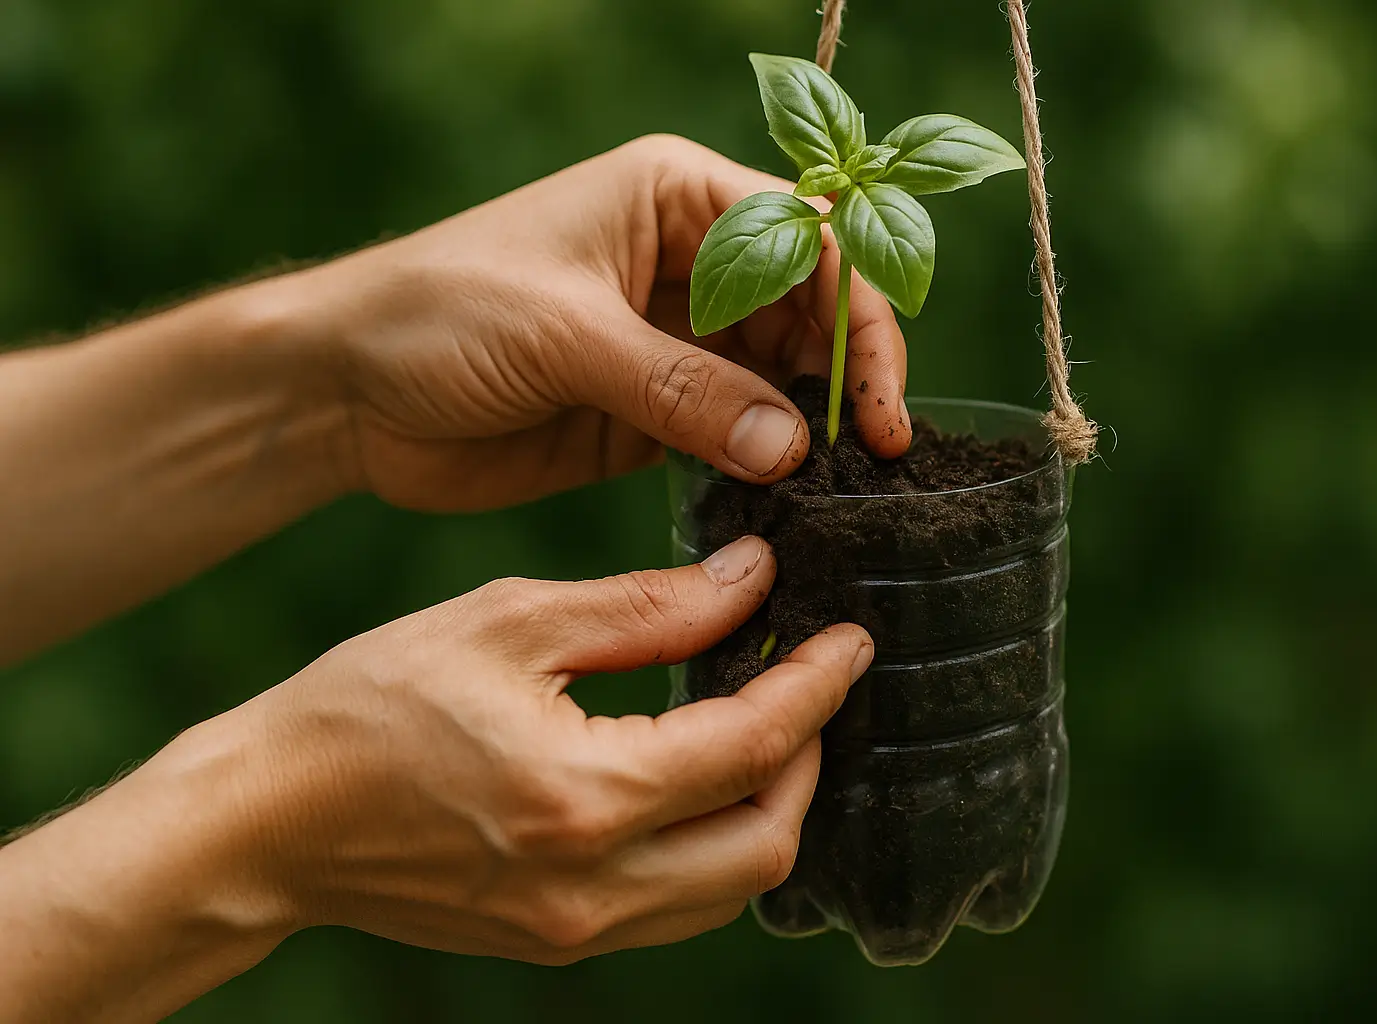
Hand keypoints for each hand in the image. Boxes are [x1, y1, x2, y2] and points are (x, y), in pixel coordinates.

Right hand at [248, 535, 871, 958]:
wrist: (267, 820)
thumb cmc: (369, 705)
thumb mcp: (510, 623)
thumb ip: (647, 606)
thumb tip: (751, 580)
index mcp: (585, 795)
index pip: (755, 746)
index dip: (818, 686)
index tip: (851, 639)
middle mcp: (593, 884)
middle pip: (768, 842)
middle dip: (810, 759)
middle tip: (804, 684)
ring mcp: (575, 928)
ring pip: (731, 889)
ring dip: (768, 808)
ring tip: (759, 726)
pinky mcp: (556, 940)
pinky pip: (677, 908)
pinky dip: (712, 846)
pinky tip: (695, 781)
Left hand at [293, 133, 910, 510]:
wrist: (344, 388)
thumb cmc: (438, 314)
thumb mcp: (564, 335)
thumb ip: (682, 388)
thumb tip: (792, 446)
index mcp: (677, 199)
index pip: (810, 243)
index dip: (859, 319)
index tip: (877, 406)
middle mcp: (691, 264)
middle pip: (812, 315)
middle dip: (847, 381)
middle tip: (874, 463)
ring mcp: (675, 344)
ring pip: (782, 381)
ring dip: (811, 432)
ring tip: (840, 492)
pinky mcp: (654, 415)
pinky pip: (735, 437)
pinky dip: (765, 468)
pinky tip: (787, 503)